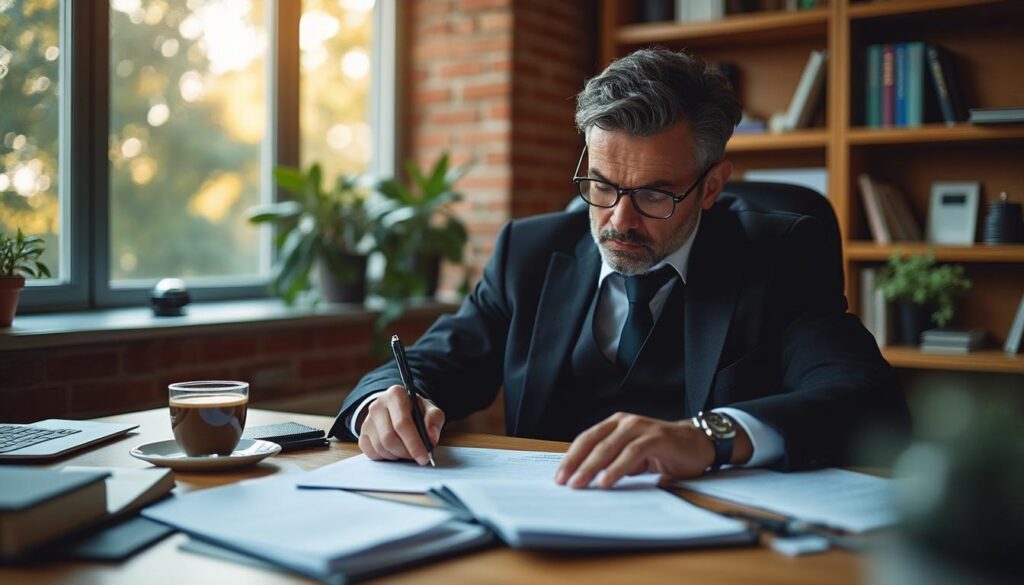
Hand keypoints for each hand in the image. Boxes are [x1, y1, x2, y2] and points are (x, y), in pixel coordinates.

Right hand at [357, 385, 444, 465]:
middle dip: (406, 452)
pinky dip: (386, 457)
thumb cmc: (416, 410)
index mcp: (395, 394)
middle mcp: (378, 405)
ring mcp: (367, 420)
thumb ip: (434, 419)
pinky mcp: (363, 434)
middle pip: (389, 438)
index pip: (402, 423)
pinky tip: (396, 451)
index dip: (414, 443)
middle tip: (418, 458)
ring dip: (397, 456)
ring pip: (380, 447)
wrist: (399, 409)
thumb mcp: (430, 409)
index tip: (424, 457)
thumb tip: (431, 437)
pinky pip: (372, 453)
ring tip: (408, 451)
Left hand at [554, 412, 714, 488]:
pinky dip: (617, 467)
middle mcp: (625, 422)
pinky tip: (606, 481)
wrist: (697, 444)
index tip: (559, 477)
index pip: (586, 439)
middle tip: (564, 483)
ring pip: (609, 447)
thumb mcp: (631, 457)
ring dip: (592, 467)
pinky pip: (631, 453)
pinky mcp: (656, 438)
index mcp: (615, 424)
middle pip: (592, 442)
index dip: (570, 457)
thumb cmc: (662, 452)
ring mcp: (640, 427)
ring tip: (580, 484)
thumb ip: (612, 463)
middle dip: (575, 464)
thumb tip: (585, 482)